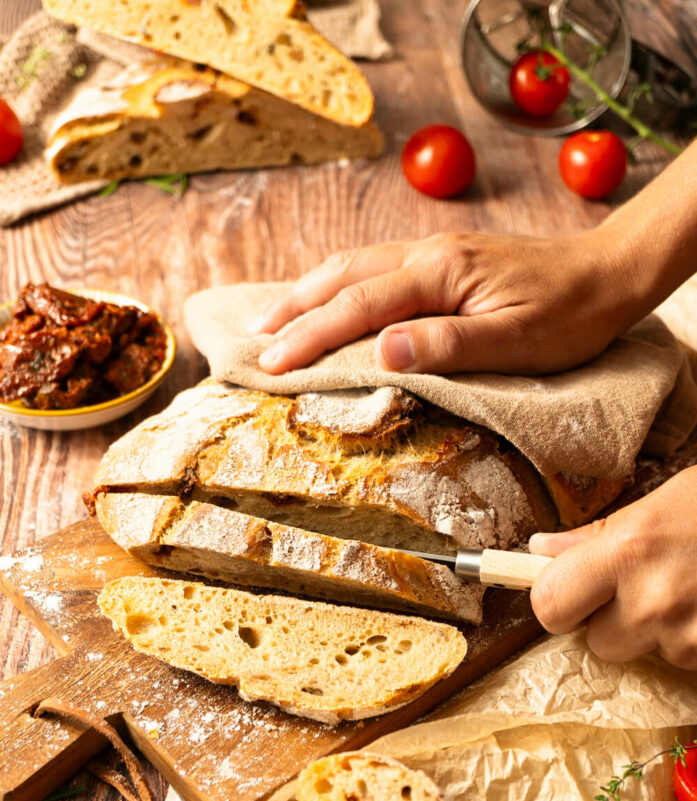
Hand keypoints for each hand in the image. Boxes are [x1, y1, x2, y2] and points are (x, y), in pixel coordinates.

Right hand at [255, 228, 636, 374]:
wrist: (607, 273)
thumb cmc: (569, 314)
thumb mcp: (516, 339)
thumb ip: (449, 345)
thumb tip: (383, 352)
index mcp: (440, 273)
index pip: (358, 306)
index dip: (310, 336)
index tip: (270, 364)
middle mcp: (428, 253)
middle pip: (341, 275)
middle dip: (292, 308)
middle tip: (251, 339)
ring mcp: (435, 251)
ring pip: (354, 265)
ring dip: (309, 291)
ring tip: (274, 318)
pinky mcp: (445, 259)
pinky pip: (375, 267)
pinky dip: (339, 284)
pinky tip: (332, 298)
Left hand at [529, 466, 696, 668]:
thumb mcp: (660, 503)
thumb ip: (597, 535)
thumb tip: (541, 550)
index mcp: (627, 551)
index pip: (550, 605)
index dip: (556, 601)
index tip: (569, 591)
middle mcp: (653, 600)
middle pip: (599, 642)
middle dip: (614, 620)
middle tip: (646, 584)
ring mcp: (689, 635)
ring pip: (647, 653)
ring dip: (659, 631)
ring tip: (691, 587)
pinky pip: (686, 661)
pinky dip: (695, 640)